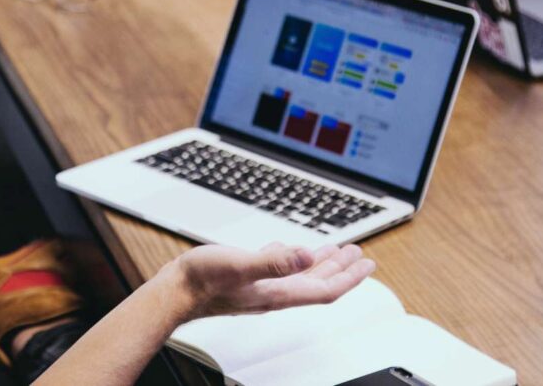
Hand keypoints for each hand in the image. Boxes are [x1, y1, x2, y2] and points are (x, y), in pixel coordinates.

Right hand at [167, 242, 375, 321]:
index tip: (368, 265)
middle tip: (359, 255)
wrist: (175, 292)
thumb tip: (306, 254)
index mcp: (279, 292)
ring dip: (320, 263)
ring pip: (300, 276)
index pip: (325, 289)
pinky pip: (279, 269)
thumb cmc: (203, 282)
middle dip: (341, 268)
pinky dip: (292, 259)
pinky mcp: (248, 279)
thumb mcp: (241, 265)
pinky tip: (290, 250)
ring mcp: (261, 287)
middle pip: (318, 283)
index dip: (349, 278)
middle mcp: (274, 292)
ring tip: (336, 251)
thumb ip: (274, 261)